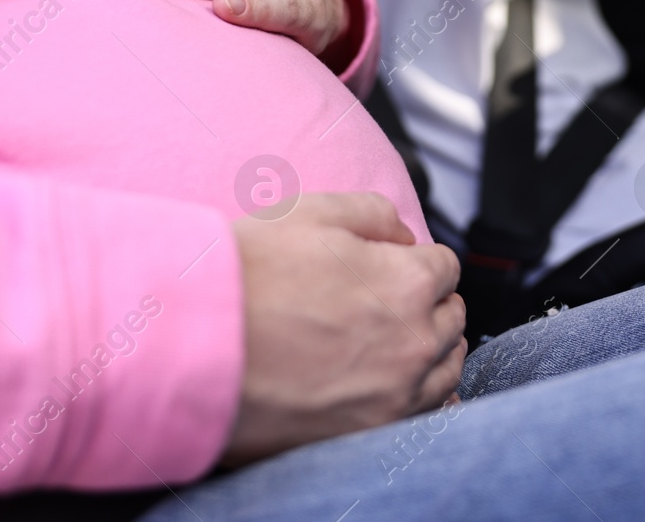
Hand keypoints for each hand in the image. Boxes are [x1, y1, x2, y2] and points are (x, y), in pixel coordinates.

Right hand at [222, 192, 466, 465]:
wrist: (194, 344)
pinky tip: (400, 385)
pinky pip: (426, 415)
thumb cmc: (245, 275)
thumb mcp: (310, 212)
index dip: (418, 260)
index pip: (445, 266)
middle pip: (451, 317)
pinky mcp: (370, 432)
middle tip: (394, 301)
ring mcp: (396, 393)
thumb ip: (371, 214)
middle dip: (430, 303)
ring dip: (434, 349)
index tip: (397, 266)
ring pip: (447, 368)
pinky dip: (422, 396)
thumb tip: (402, 234)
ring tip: (402, 341)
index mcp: (407, 281)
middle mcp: (413, 340)